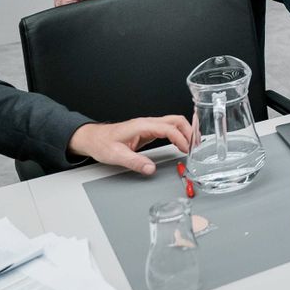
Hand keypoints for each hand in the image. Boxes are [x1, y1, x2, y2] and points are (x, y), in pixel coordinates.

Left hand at [67, 115, 192, 174]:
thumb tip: (150, 169)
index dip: (180, 138)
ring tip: (192, 144)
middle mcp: (147, 122)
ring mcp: (149, 125)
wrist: (93, 138)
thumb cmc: (102, 143)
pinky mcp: (148, 130)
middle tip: (196, 146)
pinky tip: (181, 143)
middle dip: (189, 131)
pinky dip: (179, 134)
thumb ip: (135, 162)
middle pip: (176, 120)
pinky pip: (169, 128)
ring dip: (186, 132)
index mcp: (142, 125)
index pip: (168, 128)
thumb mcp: (116, 156)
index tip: (186, 150)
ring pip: (174, 122)